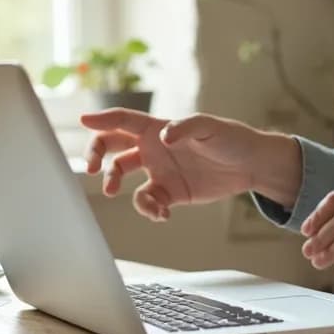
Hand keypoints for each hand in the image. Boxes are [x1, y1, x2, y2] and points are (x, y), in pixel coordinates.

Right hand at [80, 109, 300, 221]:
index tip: (83, 120)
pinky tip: (161, 214)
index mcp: (157, 128)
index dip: (102, 119)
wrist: (250, 166)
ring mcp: (159, 170)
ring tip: (115, 193)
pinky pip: (147, 201)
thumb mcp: (211, 128)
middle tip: (93, 169)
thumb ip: (186, 128)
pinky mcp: (169, 193)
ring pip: (122, 175)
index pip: (123, 121)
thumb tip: (164, 137)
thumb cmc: (231, 139)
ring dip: (113, 183)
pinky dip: (147, 209)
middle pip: (112, 146)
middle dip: (96, 153)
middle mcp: (152, 148)